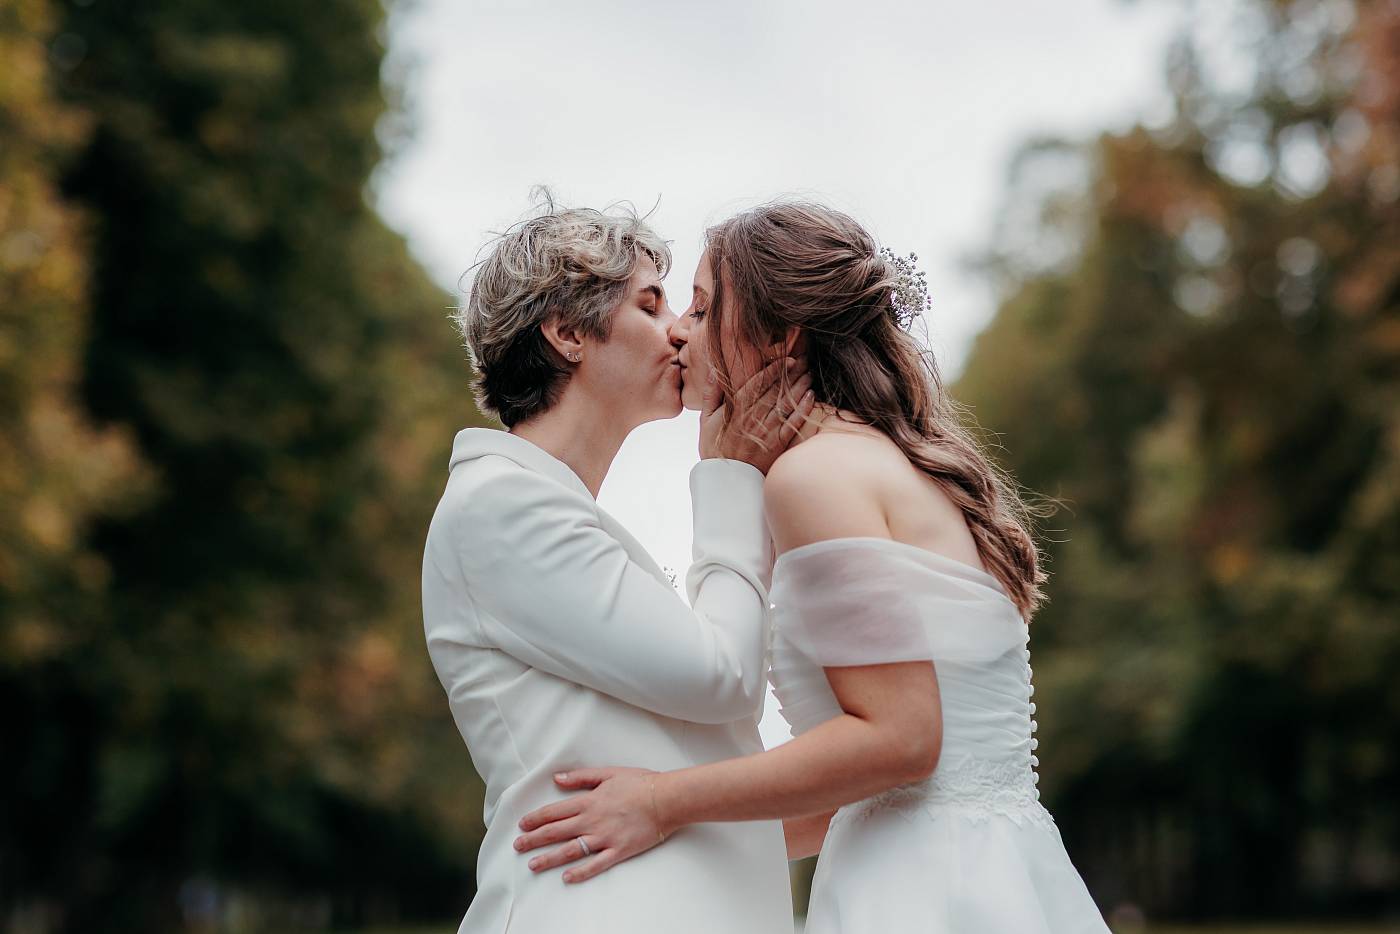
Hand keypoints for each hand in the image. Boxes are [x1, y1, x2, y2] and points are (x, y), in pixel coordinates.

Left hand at [513, 767, 668, 883]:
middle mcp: (592, 820)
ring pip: (571, 850)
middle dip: (534, 840)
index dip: (536, 818)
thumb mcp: (608, 773)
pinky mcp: (618, 850)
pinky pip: (596, 864)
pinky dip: (581, 872)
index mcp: (589, 801)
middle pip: (556, 832)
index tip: (522, 825)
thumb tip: (557, 778)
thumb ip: (581, 777)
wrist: (666, 799)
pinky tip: (567, 878)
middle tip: (518, 847)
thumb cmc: (640, 783)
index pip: (554, 812)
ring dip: (549, 858)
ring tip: (533, 865)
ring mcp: (604, 837)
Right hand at [699, 356, 814, 472]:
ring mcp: (767, 431)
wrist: (725, 480)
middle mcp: (753, 417)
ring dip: (800, 386)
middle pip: (776, 390)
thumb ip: (711, 394)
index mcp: (736, 409)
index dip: (775, 369)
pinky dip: (803, 409)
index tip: (787, 359)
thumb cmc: (715, 449)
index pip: (758, 383)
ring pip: (786, 403)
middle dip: (792, 373)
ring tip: (809, 374)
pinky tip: (810, 397)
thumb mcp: (705, 421)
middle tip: (804, 361)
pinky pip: (793, 423)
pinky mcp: (777, 444)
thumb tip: (713, 371)